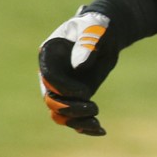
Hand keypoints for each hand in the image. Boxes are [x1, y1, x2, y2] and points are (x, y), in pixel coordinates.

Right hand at [38, 9, 118, 135]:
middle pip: (51, 100)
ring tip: (97, 122)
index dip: (64, 88)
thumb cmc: (98, 26)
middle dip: (70, 108)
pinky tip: (101, 130)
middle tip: (93, 107)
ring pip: (60, 113)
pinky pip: (73, 117)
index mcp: (50, 55)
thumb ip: (87, 44)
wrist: (107, 34)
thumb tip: (79, 66)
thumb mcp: (94, 29)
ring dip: (77, 121)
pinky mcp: (74, 97)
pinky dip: (84, 126)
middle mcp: (52, 75)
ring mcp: (62, 88)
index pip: (49, 77)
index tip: (85, 92)